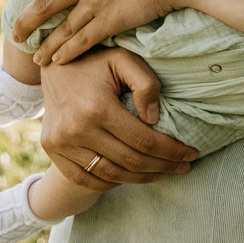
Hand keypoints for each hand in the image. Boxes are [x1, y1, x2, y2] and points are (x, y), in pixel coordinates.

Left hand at [12, 0, 175, 64]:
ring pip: (62, 28)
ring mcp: (97, 2)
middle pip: (47, 1)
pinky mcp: (109, 21)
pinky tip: (58, 62)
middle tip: (14, 32)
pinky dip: (67, 52)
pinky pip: (82, 41)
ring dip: (47, 45)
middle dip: (28, 19)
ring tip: (35, 59)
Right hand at [37, 48, 196, 190]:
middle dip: (163, 167)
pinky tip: (131, 176)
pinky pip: (86, 179)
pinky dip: (111, 183)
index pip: (144, 140)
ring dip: (141, 178)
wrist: (52, 64)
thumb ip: (146, 84)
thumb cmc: (95, 61)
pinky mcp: (52, 150)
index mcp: (97, 107)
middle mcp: (76, 129)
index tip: (191, 154)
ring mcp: (61, 143)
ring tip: (163, 172)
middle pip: (130, 162)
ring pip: (110, 175)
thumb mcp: (124, 59)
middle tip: (184, 166)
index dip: (171, 151)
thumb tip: (154, 120)